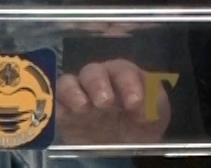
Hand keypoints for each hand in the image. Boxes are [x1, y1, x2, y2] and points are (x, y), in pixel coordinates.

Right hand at [55, 58, 174, 146]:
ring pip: (68, 83)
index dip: (128, 83)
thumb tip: (141, 107)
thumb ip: (151, 105)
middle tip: (105, 102)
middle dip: (97, 84)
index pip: (123, 71)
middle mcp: (98, 80)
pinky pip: (55, 105)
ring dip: (73, 93)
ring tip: (83, 108)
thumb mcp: (155, 112)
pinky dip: (57, 108)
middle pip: (92, 72)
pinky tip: (65, 116)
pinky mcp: (65, 113)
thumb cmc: (141, 119)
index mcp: (123, 75)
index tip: (134, 102)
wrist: (126, 140)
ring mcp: (79, 95)